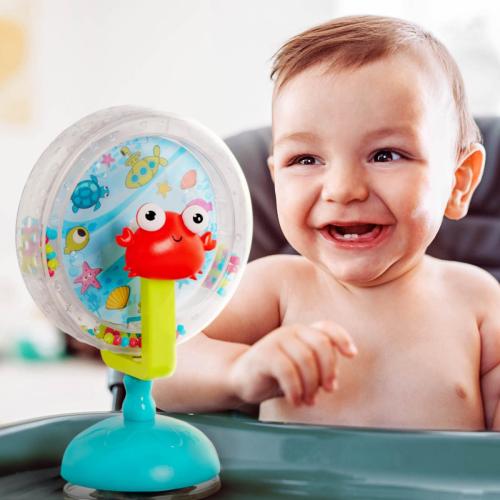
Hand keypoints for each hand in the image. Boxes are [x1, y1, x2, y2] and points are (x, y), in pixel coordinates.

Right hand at [228, 321, 356, 406]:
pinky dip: (295, 390)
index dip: (342, 338)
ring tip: (308, 400)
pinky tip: (294, 401)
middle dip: (329, 370)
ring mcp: (276, 341)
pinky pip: (287, 371)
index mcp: (302, 333)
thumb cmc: (274, 375)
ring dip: (311, 385)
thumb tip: (333, 380)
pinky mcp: (263, 355)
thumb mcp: (300, 371)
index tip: (352, 355)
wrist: (239, 377)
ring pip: (305, 360)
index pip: (327, 328)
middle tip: (328, 390)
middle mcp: (290, 332)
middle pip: (321, 345)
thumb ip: (318, 369)